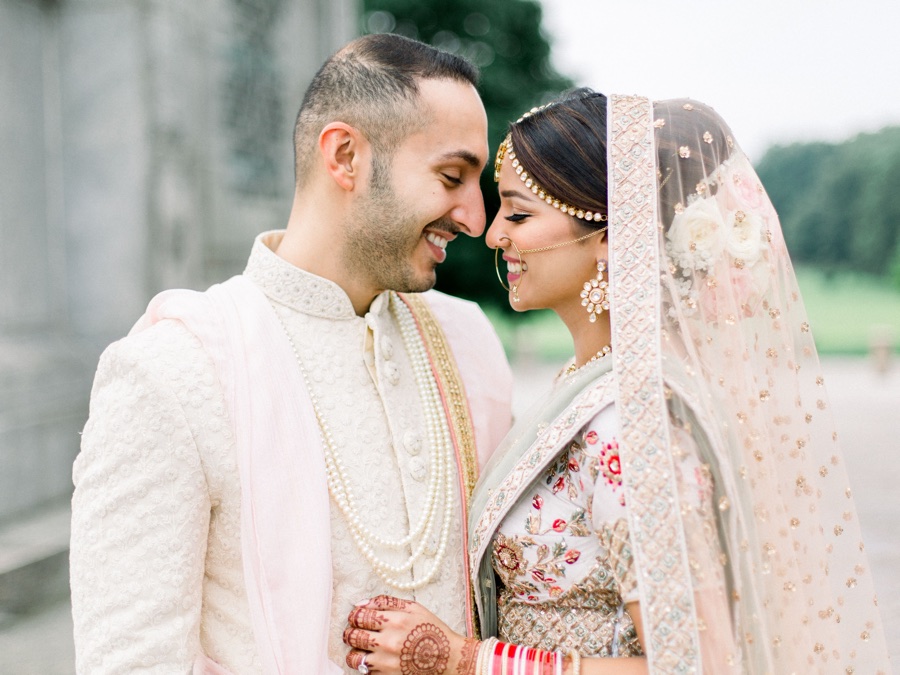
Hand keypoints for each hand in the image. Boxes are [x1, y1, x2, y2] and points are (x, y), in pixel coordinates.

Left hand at [343, 595, 479, 673]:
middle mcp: (388, 641)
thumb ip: (386, 602)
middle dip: (350, 632)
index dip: (354, 616)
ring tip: (358, 648)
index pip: (359, 616)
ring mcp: (387, 661)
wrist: (447, 658)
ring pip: (354, 657)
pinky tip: (372, 659)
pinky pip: (365, 671)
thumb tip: (362, 603)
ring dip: (353, 651)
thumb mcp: (414, 607)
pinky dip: (365, 665)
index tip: (355, 617)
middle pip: (353, 636)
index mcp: (394, 621)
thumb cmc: (431, 630)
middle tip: (353, 631)